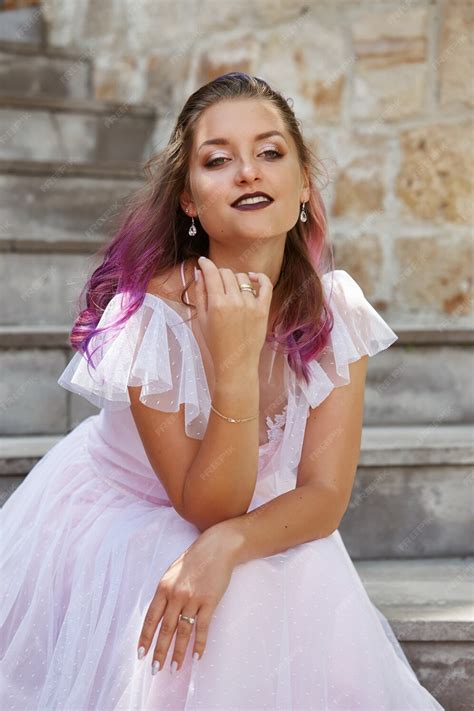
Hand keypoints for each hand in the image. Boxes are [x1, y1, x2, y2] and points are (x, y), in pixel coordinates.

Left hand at [136, 523, 239, 673]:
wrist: (217, 547)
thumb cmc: (195, 559)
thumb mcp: (173, 573)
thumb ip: (165, 592)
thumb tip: (159, 614)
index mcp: (163, 588)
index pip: (151, 618)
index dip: (145, 637)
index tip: (141, 654)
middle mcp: (176, 595)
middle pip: (165, 629)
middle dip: (159, 652)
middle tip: (155, 670)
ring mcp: (193, 599)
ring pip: (183, 632)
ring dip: (178, 652)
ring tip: (174, 668)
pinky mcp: (209, 602)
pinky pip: (202, 628)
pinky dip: (199, 644)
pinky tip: (196, 657)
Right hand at [194, 256, 272, 376]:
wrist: (236, 362)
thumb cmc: (216, 343)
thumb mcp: (202, 319)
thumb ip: (200, 293)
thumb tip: (200, 273)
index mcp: (217, 304)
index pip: (212, 273)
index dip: (206, 264)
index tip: (203, 262)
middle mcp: (235, 301)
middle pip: (226, 273)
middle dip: (218, 273)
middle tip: (216, 281)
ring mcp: (251, 305)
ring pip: (242, 277)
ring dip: (235, 278)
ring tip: (231, 288)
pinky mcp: (263, 309)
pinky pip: (265, 285)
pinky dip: (259, 277)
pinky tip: (252, 277)